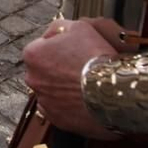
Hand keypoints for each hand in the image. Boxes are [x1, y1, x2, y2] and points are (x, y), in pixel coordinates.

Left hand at [22, 19, 126, 139]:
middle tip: (81, 66)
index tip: (75, 49)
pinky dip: (69, 105)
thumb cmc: (96, 57)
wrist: (115, 91)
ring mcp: (44, 102)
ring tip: (85, 84)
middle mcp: (33, 79)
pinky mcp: (57, 120)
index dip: (60, 46)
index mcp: (33, 55)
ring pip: (52, 91)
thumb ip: (60, 27)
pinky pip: (60, 109)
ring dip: (64, 88)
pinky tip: (84, 99)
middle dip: (59, 68)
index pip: (41, 46)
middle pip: (45, 70)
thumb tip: (54, 33)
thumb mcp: (79, 26)